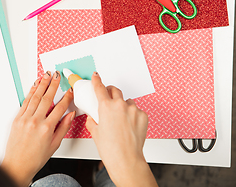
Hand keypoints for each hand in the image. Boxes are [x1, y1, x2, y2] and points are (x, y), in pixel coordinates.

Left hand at [1, 71, 74, 186]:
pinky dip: (30, 92)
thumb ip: (63, 128)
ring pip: (35, 97)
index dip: (66, 97)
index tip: (70, 90)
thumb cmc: (35, 158)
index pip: (60, 108)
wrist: (17, 165)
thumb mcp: (54, 145)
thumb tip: (70, 115)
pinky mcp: (17, 119)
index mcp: (47, 128)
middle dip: (53, 84)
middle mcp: (35, 121)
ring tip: (46, 75)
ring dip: (41, 84)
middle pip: (47, 98)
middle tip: (57, 75)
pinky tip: (34, 86)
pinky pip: (25, 102)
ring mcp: (25, 119)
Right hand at [86, 72, 156, 186]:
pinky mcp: (143, 116)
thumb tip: (92, 118)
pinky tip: (129, 125)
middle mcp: (120, 105)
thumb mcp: (95, 133)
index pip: (100, 88)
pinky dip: (132, 115)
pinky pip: (136, 110)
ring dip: (122, 105)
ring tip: (120, 119)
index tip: (96, 76)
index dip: (97, 80)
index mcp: (106, 107)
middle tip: (108, 98)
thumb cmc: (111, 149)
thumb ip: (92, 121)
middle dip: (110, 91)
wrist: (126, 160)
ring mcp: (133, 110)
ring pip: (127, 101)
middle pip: (115, 90)